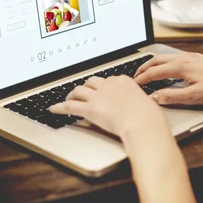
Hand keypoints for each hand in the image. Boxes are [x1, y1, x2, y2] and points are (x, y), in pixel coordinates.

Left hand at [49, 76, 169, 138]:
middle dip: (87, 87)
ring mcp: (98, 96)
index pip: (108, 80)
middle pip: (91, 82)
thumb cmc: (148, 116)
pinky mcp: (89, 108)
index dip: (102, 86)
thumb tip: (143, 106)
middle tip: (84, 94)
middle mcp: (108, 85)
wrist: (142, 122)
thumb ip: (139, 101)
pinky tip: (54, 109)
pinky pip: (70, 106)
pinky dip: (60, 107)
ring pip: (79, 90)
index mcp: (123, 81)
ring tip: (69, 99)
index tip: (101, 91)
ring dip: (72, 95)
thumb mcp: (147, 103)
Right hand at [134, 52, 202, 104]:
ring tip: (146, 73)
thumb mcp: (194, 97)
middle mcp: (183, 58)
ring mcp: (190, 56)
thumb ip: (171, 97)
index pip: (154, 72)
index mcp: (181, 66)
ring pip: (164, 57)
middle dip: (143, 68)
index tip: (133, 85)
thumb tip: (153, 97)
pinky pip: (173, 57)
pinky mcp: (196, 58)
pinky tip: (166, 70)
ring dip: (153, 64)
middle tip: (134, 77)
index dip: (142, 79)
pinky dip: (163, 63)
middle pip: (156, 60)